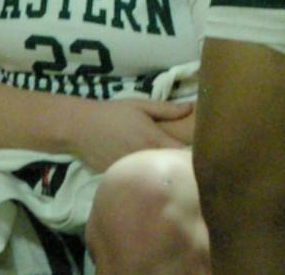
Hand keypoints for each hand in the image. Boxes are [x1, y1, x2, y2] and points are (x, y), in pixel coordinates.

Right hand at [74, 98, 192, 172]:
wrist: (80, 128)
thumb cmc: (112, 113)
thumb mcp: (140, 105)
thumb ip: (166, 110)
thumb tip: (190, 109)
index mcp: (154, 139)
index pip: (183, 152)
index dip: (194, 153)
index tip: (204, 150)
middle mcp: (146, 158)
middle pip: (171, 166)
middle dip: (181, 165)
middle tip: (193, 161)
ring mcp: (134, 171)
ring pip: (156, 176)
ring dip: (164, 173)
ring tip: (174, 170)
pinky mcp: (122, 178)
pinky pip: (140, 179)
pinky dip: (147, 178)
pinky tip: (150, 175)